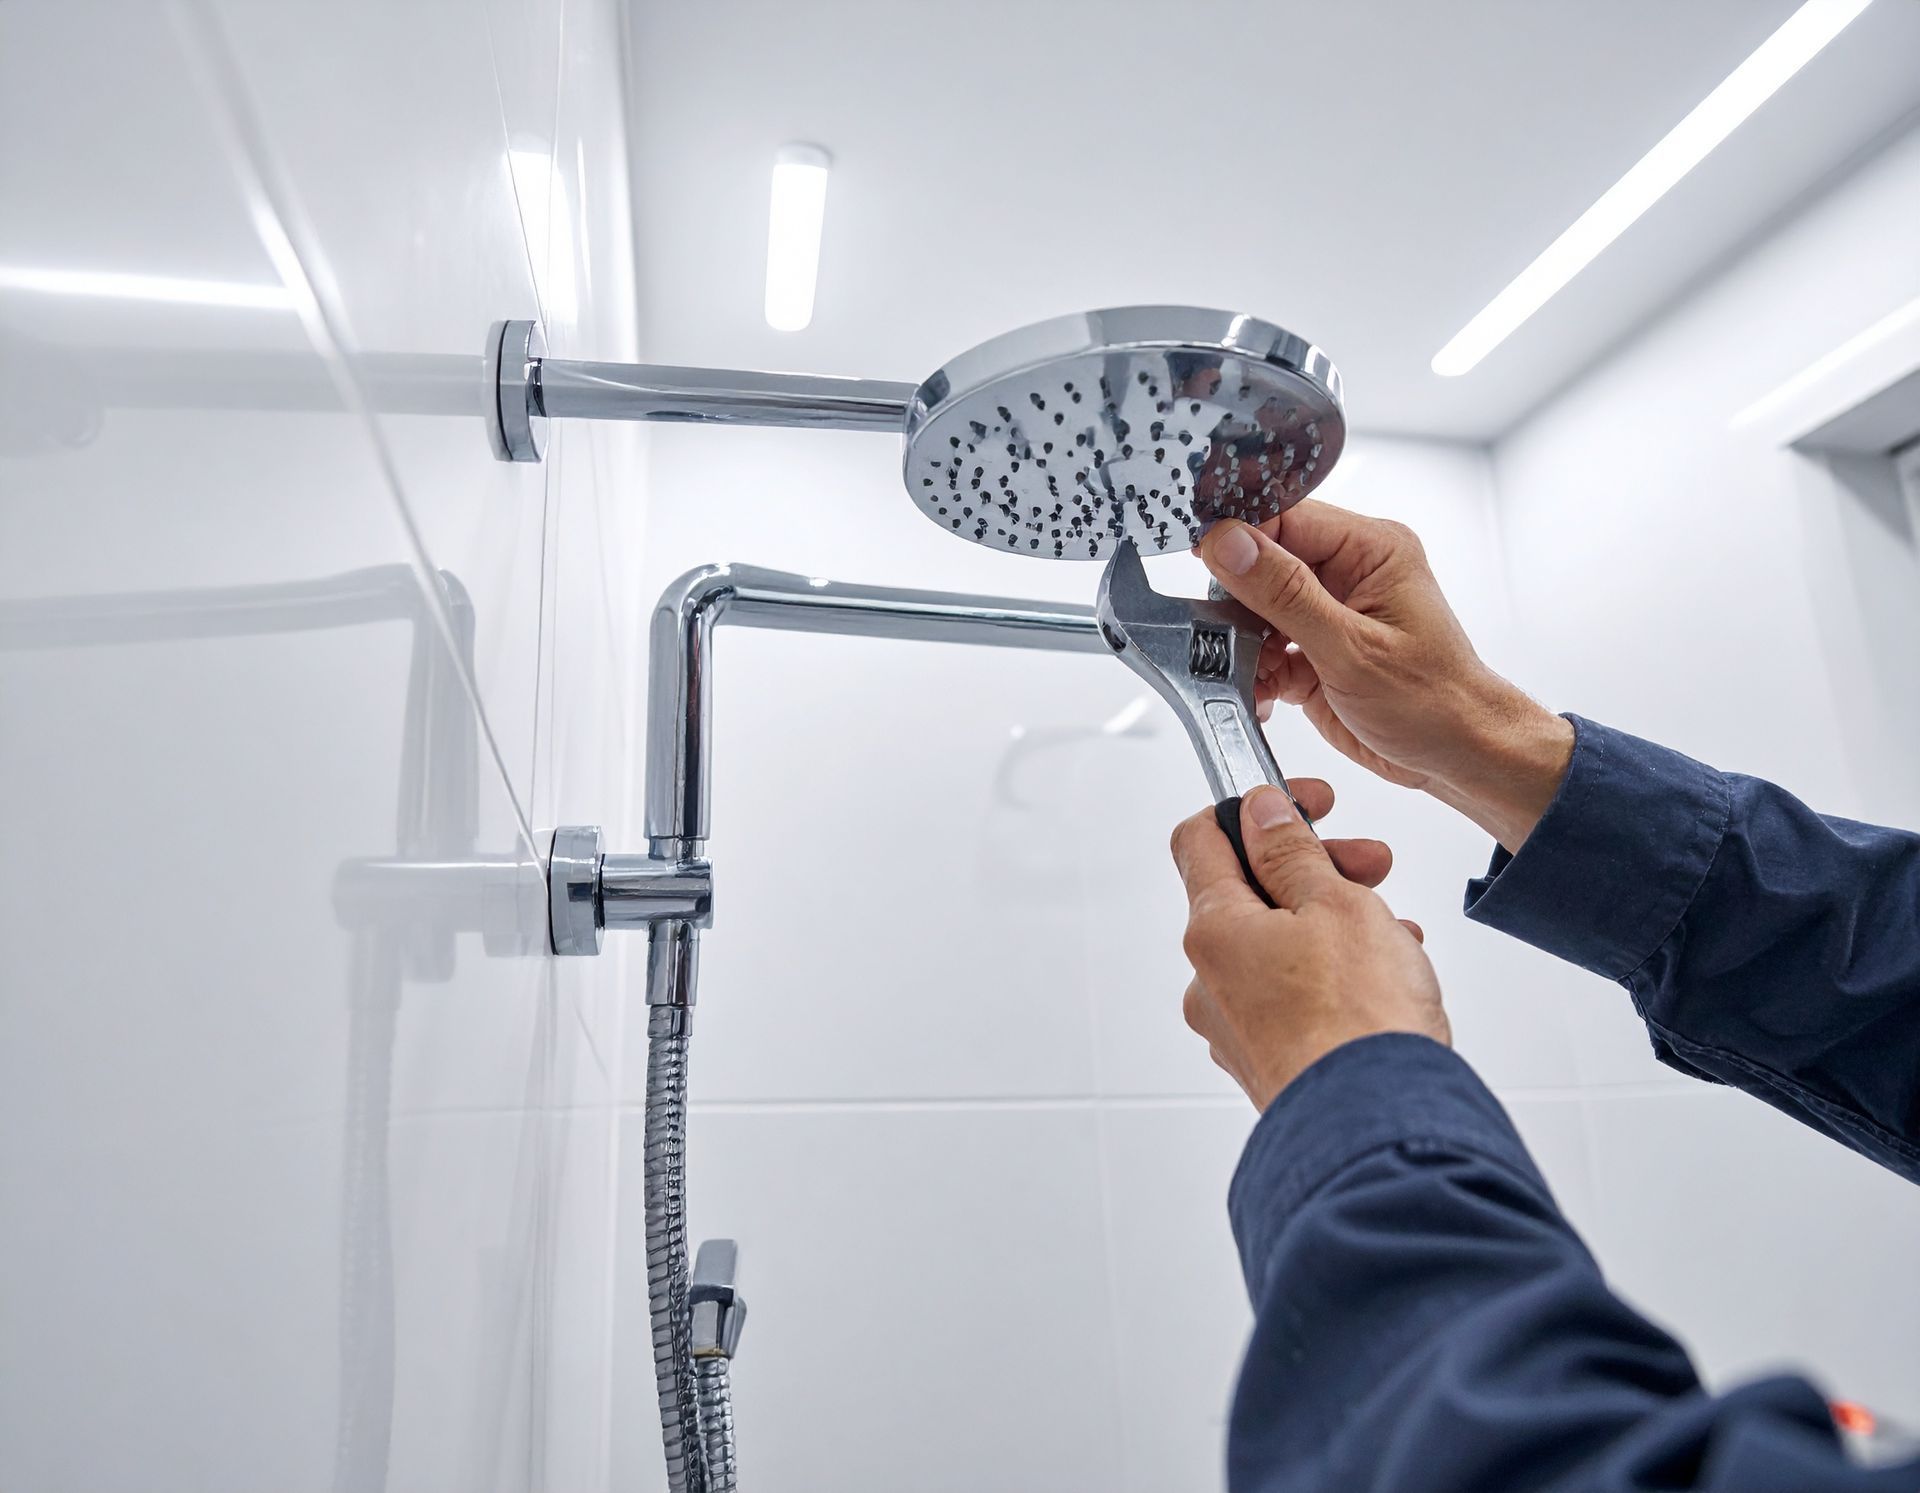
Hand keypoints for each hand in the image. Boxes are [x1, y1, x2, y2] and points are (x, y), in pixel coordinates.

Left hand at [1172, 785, 1448, 1109]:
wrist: (1377, 1131)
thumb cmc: (1359, 1021)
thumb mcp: (1336, 904)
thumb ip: (1293, 852)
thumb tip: (1259, 812)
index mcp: (1213, 930)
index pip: (1200, 839)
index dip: (1250, 808)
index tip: (1301, 803)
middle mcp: (1208, 981)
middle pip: (1250, 896)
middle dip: (1313, 871)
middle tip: (1372, 866)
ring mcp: (1236, 1029)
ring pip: (1280, 949)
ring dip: (1335, 925)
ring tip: (1395, 934)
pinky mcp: (1269, 1065)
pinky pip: (1295, 1000)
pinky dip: (1335, 978)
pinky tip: (1387, 983)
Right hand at [1199, 501, 1573, 852]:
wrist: (1458, 757)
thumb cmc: (1435, 702)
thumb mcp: (1352, 647)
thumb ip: (1285, 593)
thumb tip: (1229, 542)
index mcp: (1370, 549)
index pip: (1285, 518)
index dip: (1238, 538)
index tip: (1203, 564)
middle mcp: (1349, 572)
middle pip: (1262, 562)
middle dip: (1237, 602)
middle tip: (1227, 635)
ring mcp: (1329, 613)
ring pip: (1256, 609)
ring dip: (1244, 643)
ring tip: (1252, 672)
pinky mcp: (1315, 650)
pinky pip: (1265, 648)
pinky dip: (1255, 673)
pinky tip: (1265, 694)